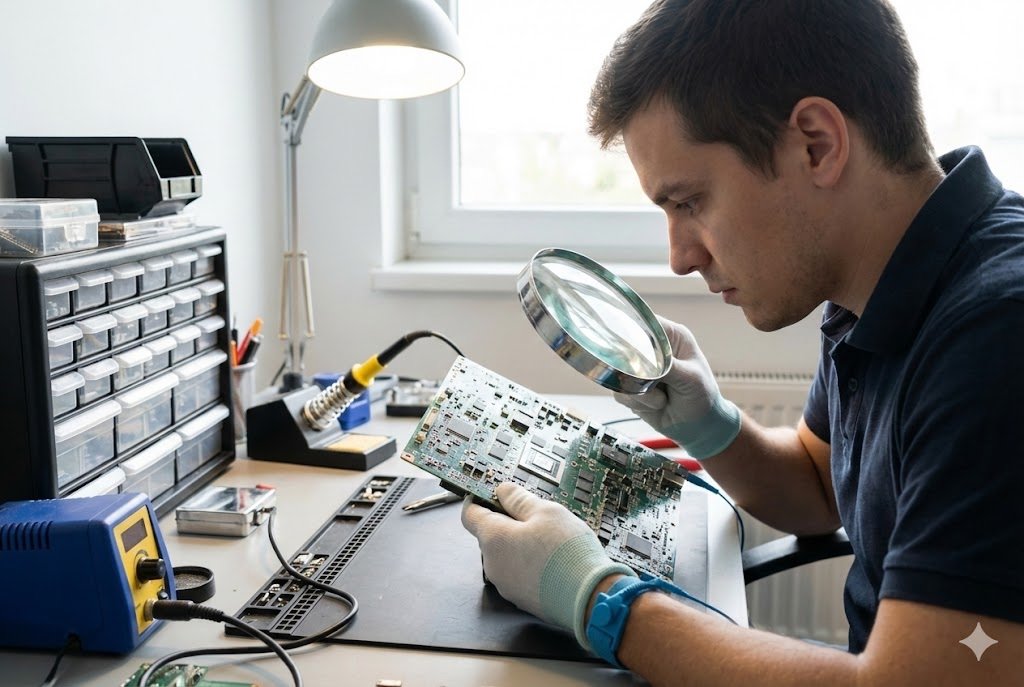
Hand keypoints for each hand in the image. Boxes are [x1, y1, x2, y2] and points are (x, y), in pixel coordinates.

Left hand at [462, 482, 633, 647]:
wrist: (590, 599)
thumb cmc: (568, 554)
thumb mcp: (546, 512)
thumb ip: (519, 499)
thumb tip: (503, 491)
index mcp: (493, 539)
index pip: (470, 514)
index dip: (478, 500)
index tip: (489, 493)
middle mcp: (493, 565)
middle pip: (491, 536)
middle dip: (509, 523)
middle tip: (536, 516)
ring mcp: (507, 585)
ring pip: (507, 556)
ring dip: (522, 545)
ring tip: (552, 540)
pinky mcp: (522, 599)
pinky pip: (520, 574)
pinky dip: (531, 564)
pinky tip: (554, 560)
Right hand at [613, 315, 740, 458]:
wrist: (699, 428)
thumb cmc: (703, 397)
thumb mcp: (689, 378)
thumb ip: (665, 366)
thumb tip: (640, 360)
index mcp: (671, 336)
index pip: (644, 323)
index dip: (631, 332)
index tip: (629, 348)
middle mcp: (652, 349)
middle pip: (623, 348)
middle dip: (635, 370)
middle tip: (650, 382)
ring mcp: (639, 369)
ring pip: (618, 374)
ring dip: (639, 392)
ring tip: (662, 398)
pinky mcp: (631, 388)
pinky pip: (619, 392)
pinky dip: (637, 402)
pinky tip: (656, 405)